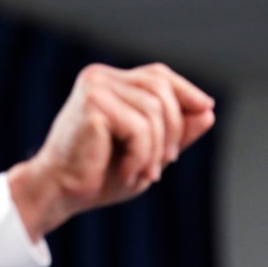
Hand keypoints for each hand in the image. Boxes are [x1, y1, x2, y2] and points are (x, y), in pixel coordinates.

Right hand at [8, 63, 215, 240]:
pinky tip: (127, 173)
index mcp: (107, 82)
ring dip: (157, 149)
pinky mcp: (92, 104)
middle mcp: (98, 77)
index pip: (156, 75)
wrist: (59, 192)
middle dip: (174, 129)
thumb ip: (174, 132)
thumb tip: (208, 111)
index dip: (185, 90)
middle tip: (165, 164)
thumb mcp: (146, 152)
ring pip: (154, 111)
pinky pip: (139, 128)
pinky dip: (141, 156)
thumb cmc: (97, 175)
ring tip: (145, 173)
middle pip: (161, 89)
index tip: (205, 109)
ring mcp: (94, 87)